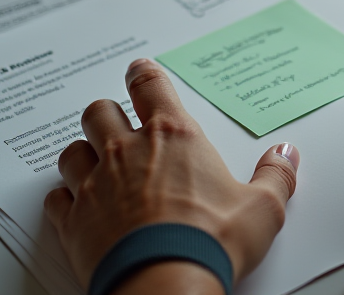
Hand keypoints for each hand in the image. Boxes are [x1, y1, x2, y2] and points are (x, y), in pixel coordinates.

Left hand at [45, 58, 298, 288]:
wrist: (165, 284)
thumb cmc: (210, 241)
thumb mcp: (262, 208)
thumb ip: (276, 175)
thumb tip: (286, 154)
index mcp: (174, 136)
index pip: (150, 86)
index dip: (142, 73)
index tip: (139, 70)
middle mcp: (129, 152)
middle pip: (100, 112)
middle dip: (107, 112)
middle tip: (116, 119)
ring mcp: (97, 186)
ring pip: (72, 151)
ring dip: (82, 152)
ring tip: (92, 159)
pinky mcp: (74, 223)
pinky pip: (56, 199)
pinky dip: (63, 198)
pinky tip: (73, 202)